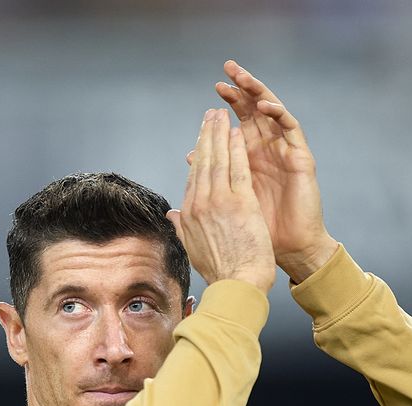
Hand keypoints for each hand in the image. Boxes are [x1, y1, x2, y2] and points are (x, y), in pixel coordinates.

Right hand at [167, 109, 276, 293]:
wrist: (237, 284)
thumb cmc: (220, 271)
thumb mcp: (193, 248)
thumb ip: (182, 227)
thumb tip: (171, 215)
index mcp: (189, 214)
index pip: (193, 176)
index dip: (197, 153)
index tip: (201, 138)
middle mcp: (200, 204)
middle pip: (202, 162)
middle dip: (207, 135)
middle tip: (210, 115)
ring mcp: (219, 202)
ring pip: (218, 159)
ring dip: (220, 134)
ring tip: (222, 116)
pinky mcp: (241, 203)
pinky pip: (238, 168)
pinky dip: (238, 149)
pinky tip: (239, 133)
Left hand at [209, 60, 337, 282]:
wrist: (288, 250)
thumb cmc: (257, 233)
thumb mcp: (226, 203)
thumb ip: (209, 184)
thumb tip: (187, 167)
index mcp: (248, 162)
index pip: (233, 129)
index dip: (222, 114)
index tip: (207, 104)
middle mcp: (268, 152)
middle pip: (253, 112)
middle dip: (240, 91)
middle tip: (227, 69)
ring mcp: (285, 152)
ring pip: (272, 112)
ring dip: (258, 92)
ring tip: (243, 78)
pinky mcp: (301, 157)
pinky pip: (291, 128)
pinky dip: (278, 114)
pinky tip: (264, 105)